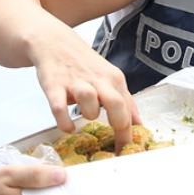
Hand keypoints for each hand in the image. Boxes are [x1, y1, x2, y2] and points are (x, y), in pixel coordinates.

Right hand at [29, 30, 141, 148]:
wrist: (55, 42)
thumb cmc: (83, 65)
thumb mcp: (109, 77)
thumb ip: (124, 100)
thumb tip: (139, 124)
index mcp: (114, 79)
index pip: (128, 109)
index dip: (130, 134)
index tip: (128, 151)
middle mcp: (97, 80)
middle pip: (116, 104)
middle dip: (119, 126)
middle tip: (113, 143)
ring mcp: (75, 82)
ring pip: (89, 104)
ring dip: (89, 115)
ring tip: (83, 115)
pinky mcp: (54, 86)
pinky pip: (59, 109)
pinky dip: (64, 122)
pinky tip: (67, 126)